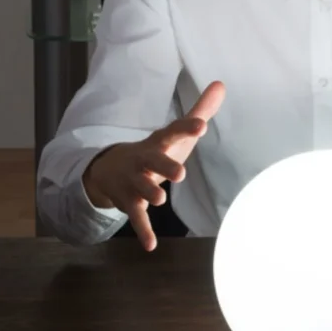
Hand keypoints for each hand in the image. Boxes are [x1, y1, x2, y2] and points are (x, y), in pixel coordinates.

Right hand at [83, 81, 225, 251]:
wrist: (110, 168)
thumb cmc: (154, 150)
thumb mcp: (175, 133)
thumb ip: (199, 111)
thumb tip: (221, 85)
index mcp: (158, 142)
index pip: (173, 132)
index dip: (187, 128)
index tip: (202, 126)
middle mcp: (144, 160)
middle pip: (153, 161)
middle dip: (165, 166)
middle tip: (181, 174)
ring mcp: (134, 181)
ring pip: (141, 188)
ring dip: (149, 193)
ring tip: (161, 200)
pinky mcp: (129, 202)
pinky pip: (136, 217)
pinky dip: (143, 231)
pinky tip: (151, 245)